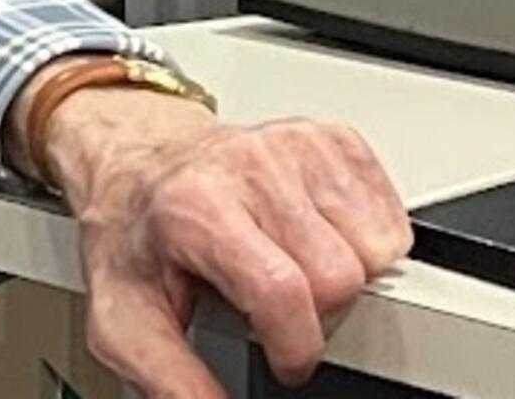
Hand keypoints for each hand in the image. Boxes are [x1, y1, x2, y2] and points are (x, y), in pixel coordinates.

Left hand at [39, 88, 411, 398]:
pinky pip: (390, 218)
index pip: (283, 290)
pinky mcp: (333, 140)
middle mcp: (252, 166)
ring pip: (376, 250)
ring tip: (295, 276)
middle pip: (340, 276)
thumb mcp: (123, 322)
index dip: (295, 346)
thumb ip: (170, 381)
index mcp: (197, 207)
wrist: (140, 168)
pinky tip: (316, 245)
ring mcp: (299, 146)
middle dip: (320, 318)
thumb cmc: (137, 238)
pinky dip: (367, 246)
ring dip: (346, 281)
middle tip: (280, 316)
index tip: (284, 361)